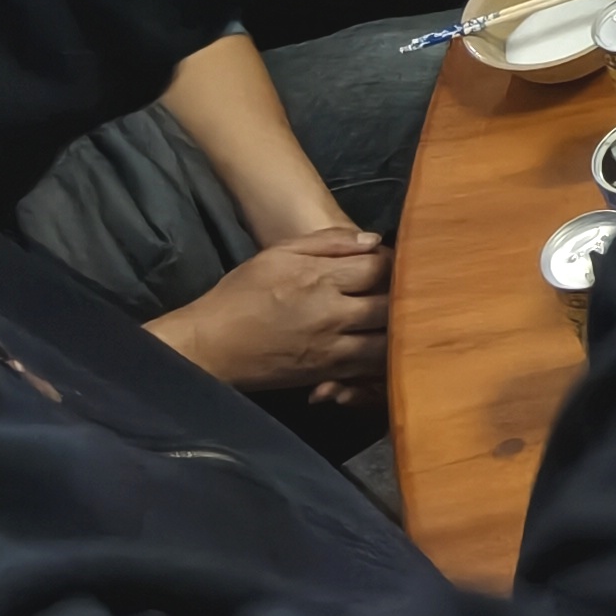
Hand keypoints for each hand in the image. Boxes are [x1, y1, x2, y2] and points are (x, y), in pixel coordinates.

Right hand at [149, 225, 388, 396]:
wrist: (210, 347)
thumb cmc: (240, 295)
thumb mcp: (277, 254)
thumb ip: (327, 242)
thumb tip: (373, 240)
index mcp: (320, 280)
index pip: (379, 268)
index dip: (392, 262)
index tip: (389, 263)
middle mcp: (332, 316)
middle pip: (391, 306)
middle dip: (404, 296)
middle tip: (406, 291)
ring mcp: (332, 350)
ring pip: (388, 343)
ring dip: (399, 331)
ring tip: (401, 320)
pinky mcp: (327, 375)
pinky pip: (369, 371)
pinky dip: (382, 361)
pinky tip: (386, 350)